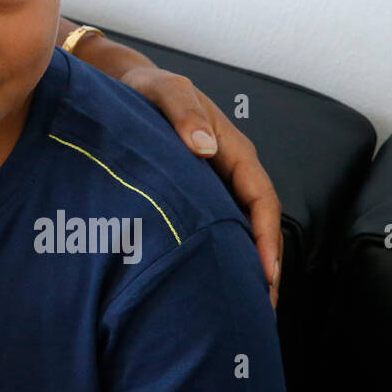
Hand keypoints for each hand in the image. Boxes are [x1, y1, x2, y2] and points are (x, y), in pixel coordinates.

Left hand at [118, 64, 282, 309]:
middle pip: (257, 222)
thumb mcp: (166, 91)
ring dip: (244, 262)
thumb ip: (183, 113)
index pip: (261, 199)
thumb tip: (206, 147)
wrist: (125, 84)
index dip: (267, 237)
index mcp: (232, 148)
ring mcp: (214, 181)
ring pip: (237, 227)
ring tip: (242, 304)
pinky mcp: (194, 190)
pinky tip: (208, 276)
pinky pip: (214, 224)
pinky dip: (219, 251)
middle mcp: (229, 168)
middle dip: (264, 264)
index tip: (266, 272)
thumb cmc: (147, 87)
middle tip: (261, 307)